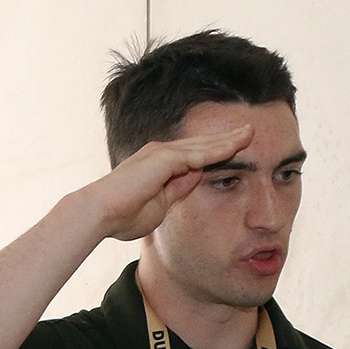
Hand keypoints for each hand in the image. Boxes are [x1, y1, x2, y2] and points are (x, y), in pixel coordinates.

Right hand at [87, 124, 253, 241]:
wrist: (100, 214)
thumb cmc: (121, 216)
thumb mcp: (159, 206)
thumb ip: (176, 191)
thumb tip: (194, 179)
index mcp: (158, 166)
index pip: (194, 157)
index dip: (215, 152)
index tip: (235, 151)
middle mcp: (160, 154)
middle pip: (201, 145)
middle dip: (225, 139)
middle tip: (249, 132)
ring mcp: (161, 154)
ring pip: (202, 144)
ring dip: (227, 139)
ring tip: (250, 132)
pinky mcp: (163, 158)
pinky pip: (198, 153)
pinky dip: (218, 149)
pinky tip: (237, 145)